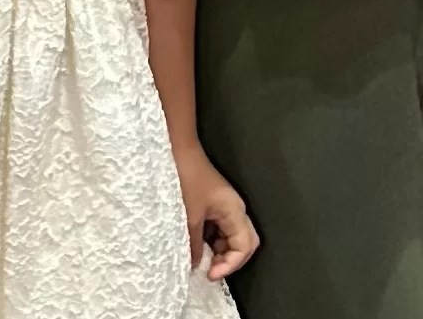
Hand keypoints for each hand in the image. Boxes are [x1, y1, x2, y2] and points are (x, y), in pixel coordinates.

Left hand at [176, 143, 258, 281]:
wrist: (177, 149)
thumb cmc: (186, 177)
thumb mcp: (189, 216)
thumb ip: (194, 244)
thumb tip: (195, 264)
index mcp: (234, 210)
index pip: (245, 246)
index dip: (230, 264)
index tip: (210, 274)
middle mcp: (235, 209)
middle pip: (243, 243)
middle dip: (228, 260)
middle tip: (210, 270)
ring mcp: (225, 205)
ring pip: (230, 236)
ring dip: (217, 250)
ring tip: (199, 258)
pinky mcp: (214, 203)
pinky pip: (218, 228)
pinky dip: (209, 239)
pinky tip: (195, 243)